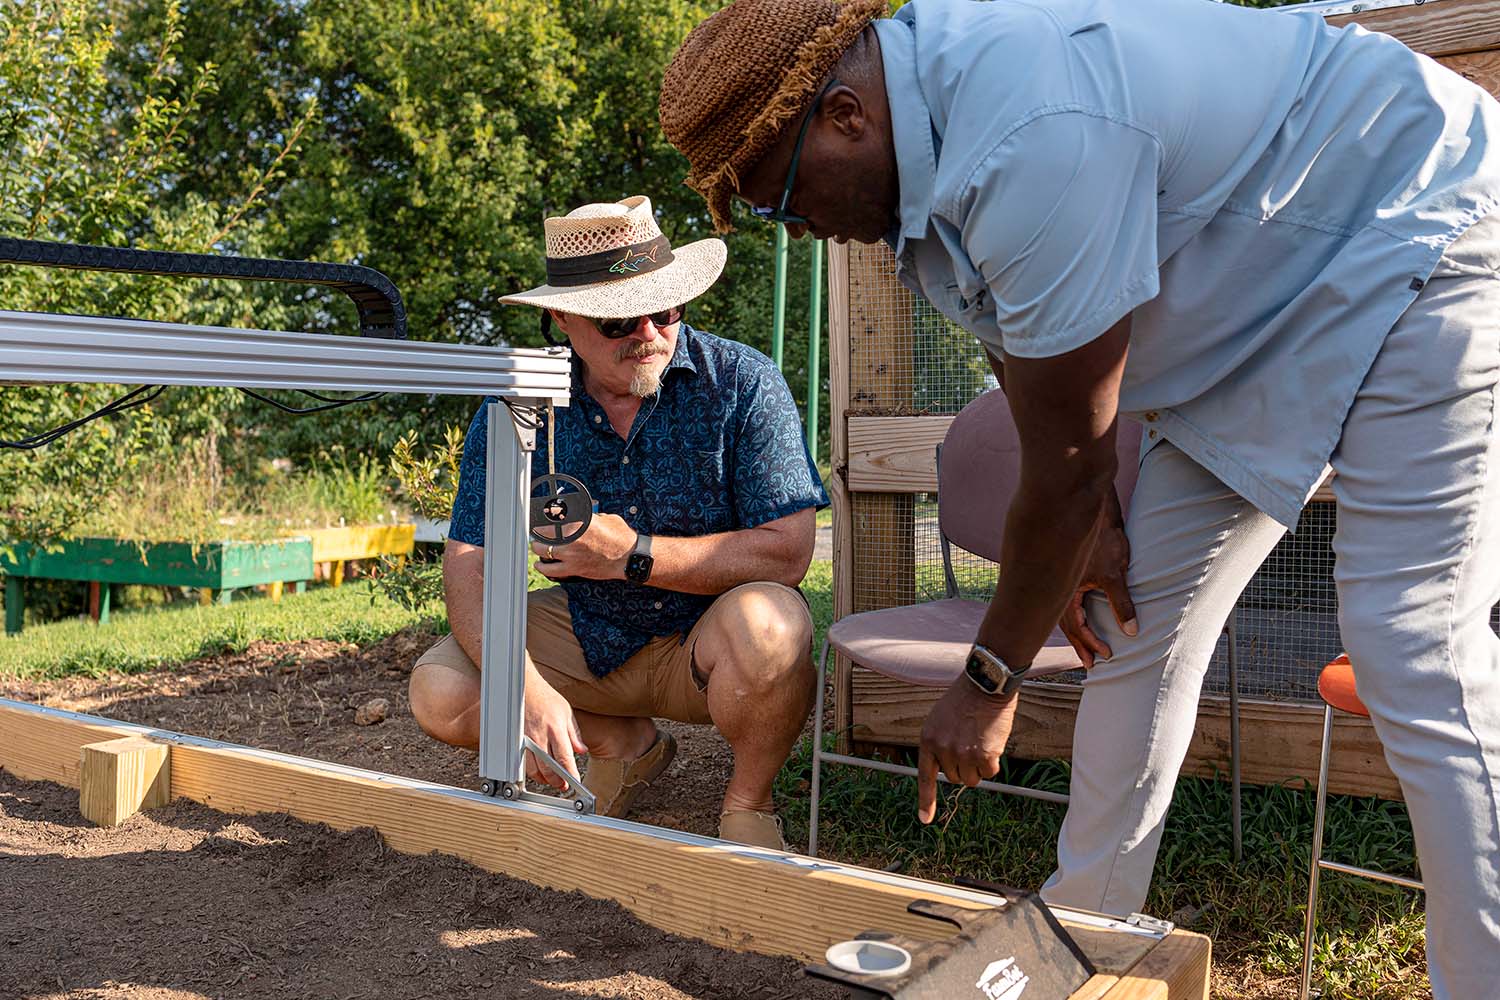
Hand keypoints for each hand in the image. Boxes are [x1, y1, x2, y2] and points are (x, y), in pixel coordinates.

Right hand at [522, 664, 586, 789]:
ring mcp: (525, 739)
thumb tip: (582, 750)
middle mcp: (540, 736)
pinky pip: (522, 762)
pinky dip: (531, 770)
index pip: (565, 758)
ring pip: (533, 769)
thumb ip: (574, 734)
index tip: (575, 783)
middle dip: (556, 781)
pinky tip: (537, 771)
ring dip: (543, 779)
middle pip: (548, 768)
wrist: (523, 687)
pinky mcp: (516, 741)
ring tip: (550, 780)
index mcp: (556, 728)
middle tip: (562, 785)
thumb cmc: (545, 698)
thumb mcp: (566, 712)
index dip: (570, 774)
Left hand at [531, 512, 635, 580]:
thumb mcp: (605, 518)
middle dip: (539, 532)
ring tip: (538, 546)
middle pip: (543, 533)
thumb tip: (581, 513)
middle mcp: (572, 538)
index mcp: (579, 522)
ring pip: (542, 551)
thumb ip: (589, 516)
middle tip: (539, 533)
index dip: (543, 516)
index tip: (541, 517)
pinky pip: (550, 570)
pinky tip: (540, 564)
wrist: (628, 558)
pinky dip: (542, 567)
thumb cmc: (620, 537)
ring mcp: (571, 554)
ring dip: (538, 548)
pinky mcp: (574, 569)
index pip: (553, 516)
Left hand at [917, 678, 1018, 822]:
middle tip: (970, 743)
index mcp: (928, 740)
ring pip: (972, 779)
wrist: (984, 685)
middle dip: (963, 767)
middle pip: (954, 778)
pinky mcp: (983, 756)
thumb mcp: (940, 720)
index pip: (925, 777)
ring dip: (979, 766)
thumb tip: (948, 768)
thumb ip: (940, 744)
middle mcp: (942, 750)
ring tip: (980, 741)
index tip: (925, 820)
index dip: (926, 800)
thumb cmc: (965, 699)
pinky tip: (992, 741)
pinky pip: (989, 773)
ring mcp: (962, 755)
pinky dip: (993, 763)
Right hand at [1058, 491, 1135, 668]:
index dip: (1090, 643)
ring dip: (1076, 629)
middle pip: (1066, 623)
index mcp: (1066, 591)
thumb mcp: (1115, 572)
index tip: (1105, 656)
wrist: (1090, 504)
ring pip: (1064, 611)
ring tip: (1085, 643)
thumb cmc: (1102, 537)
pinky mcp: (1068, 569)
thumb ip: (1121, 603)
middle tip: (1090, 663)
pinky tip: (1082, 612)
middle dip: (1079, 643)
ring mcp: (1061, 578)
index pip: (1075, 626)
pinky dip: (1075, 611)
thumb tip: (1131, 631)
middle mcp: (1058, 586)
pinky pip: (1067, 597)